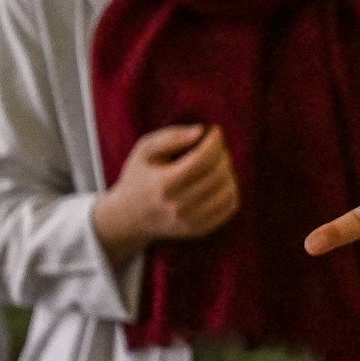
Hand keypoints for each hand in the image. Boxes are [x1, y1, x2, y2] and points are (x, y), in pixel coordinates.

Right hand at [91, 124, 237, 263]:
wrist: (129, 218)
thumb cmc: (138, 177)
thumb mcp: (144, 150)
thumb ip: (171, 137)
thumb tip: (201, 131)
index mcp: (164, 184)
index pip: (202, 159)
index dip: (214, 142)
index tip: (215, 131)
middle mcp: (179, 206)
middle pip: (217, 174)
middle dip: (222, 154)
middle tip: (216, 146)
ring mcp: (191, 221)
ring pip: (228, 190)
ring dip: (229, 171)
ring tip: (217, 163)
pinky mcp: (200, 230)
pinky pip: (230, 206)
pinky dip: (231, 189)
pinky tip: (219, 180)